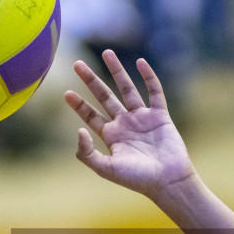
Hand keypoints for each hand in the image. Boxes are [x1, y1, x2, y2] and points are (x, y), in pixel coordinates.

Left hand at [65, 50, 195, 199]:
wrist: (168, 181)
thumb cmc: (137, 179)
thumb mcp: (106, 169)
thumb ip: (87, 153)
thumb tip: (78, 129)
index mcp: (111, 136)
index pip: (91, 115)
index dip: (79, 104)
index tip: (66, 92)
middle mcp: (125, 124)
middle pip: (104, 96)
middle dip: (91, 80)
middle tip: (77, 64)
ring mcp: (143, 118)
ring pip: (127, 89)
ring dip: (117, 71)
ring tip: (106, 52)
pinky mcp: (160, 115)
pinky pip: (154, 92)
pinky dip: (148, 77)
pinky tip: (140, 62)